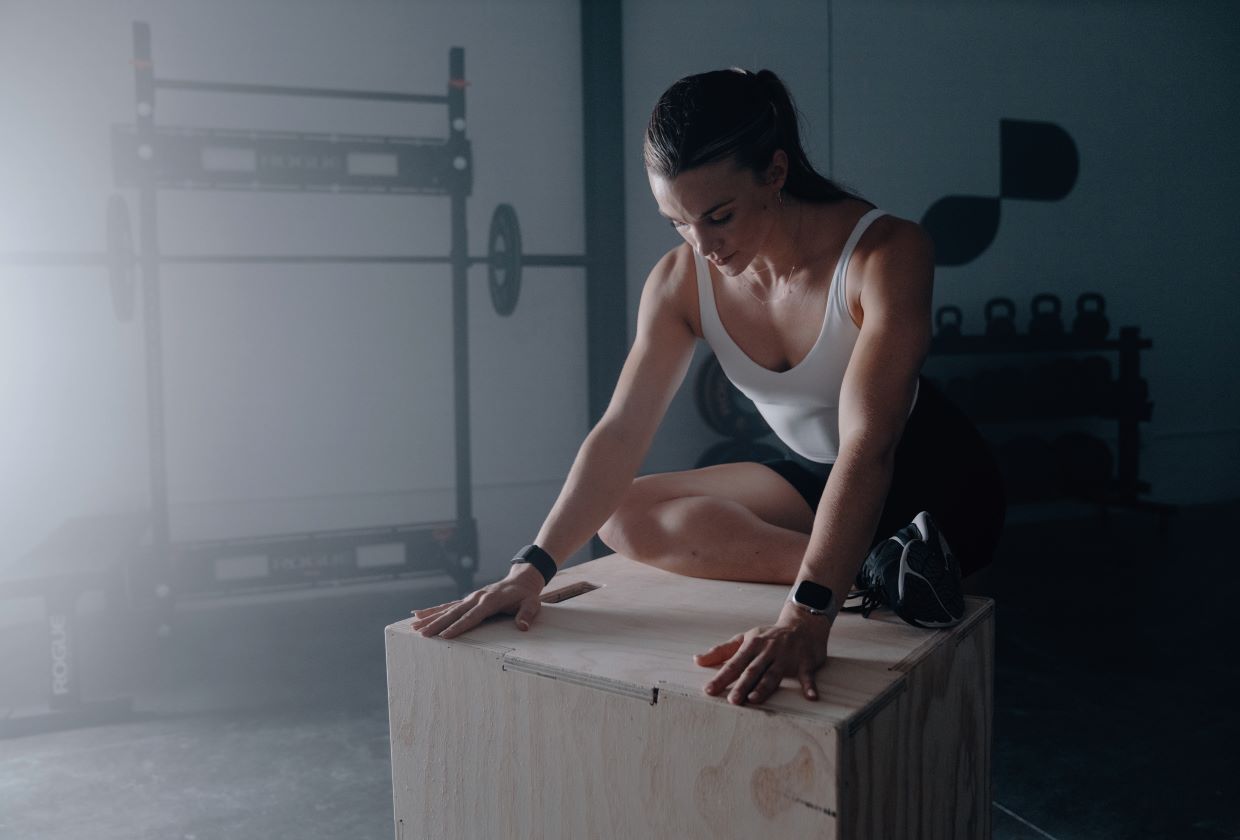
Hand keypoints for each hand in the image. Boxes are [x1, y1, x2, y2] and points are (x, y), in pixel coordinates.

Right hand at [411, 563, 545, 638]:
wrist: (521, 580)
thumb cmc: (526, 595)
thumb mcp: (532, 604)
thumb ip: (527, 614)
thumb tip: (522, 626)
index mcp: (490, 601)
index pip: (471, 616)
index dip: (458, 627)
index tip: (444, 636)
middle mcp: (476, 598)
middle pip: (454, 612)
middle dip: (437, 624)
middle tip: (421, 634)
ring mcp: (470, 598)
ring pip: (447, 609)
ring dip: (430, 617)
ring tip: (413, 625)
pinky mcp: (467, 600)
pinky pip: (448, 606)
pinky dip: (433, 610)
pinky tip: (419, 615)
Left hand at [694, 605, 831, 705]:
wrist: (802, 624)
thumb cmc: (768, 636)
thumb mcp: (744, 639)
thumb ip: (721, 651)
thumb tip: (697, 661)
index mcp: (752, 645)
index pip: (734, 664)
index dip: (721, 677)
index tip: (709, 691)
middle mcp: (768, 651)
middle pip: (753, 670)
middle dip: (742, 685)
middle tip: (732, 700)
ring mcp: (787, 657)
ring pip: (774, 674)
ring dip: (765, 687)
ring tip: (754, 700)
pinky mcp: (805, 662)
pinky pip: (807, 676)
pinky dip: (809, 686)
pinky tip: (811, 697)